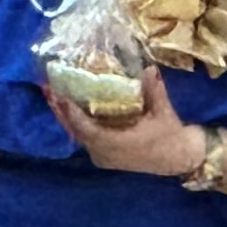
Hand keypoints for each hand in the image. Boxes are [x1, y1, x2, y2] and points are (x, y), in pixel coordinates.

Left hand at [45, 64, 210, 178]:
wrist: (179, 158)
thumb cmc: (170, 136)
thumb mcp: (163, 112)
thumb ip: (154, 91)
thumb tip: (149, 68)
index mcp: (116, 144)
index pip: (87, 128)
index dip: (72, 113)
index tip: (60, 96)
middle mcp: (104, 153)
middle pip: (76, 131)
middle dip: (61, 110)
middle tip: (48, 89)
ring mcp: (103, 156)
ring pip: (78, 135)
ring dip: (65, 117)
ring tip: (52, 96)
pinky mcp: (104, 156)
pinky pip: (84, 138)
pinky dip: (75, 124)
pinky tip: (68, 109)